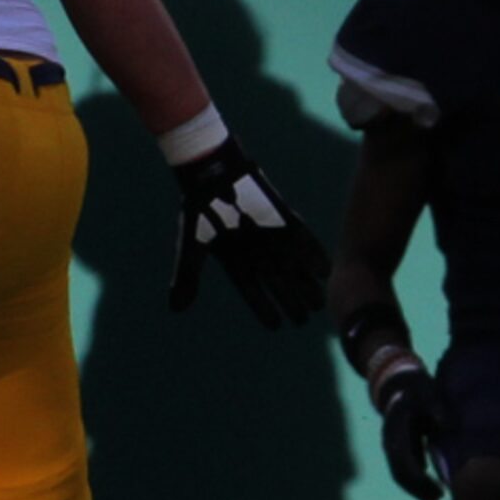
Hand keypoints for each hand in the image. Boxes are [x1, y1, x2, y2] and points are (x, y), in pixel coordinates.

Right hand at [168, 138, 330, 327]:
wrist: (214, 173)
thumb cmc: (200, 209)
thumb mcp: (191, 246)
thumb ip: (188, 276)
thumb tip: (175, 309)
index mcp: (235, 260)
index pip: (252, 291)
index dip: (264, 308)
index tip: (276, 326)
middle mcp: (257, 252)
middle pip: (277, 283)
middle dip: (290, 301)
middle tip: (303, 320)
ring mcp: (272, 236)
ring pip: (293, 265)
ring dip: (306, 284)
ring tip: (318, 303)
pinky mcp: (284, 218)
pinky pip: (303, 239)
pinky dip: (313, 253)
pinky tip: (324, 270)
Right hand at [368, 356, 448, 499]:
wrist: (399, 381)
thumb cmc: (415, 384)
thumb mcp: (426, 388)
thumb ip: (434, 403)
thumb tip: (442, 422)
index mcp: (394, 429)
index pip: (403, 460)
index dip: (417, 478)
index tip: (434, 488)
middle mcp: (390, 441)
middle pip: (401, 473)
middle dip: (418, 490)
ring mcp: (394, 446)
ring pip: (403, 475)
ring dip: (418, 490)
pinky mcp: (402, 448)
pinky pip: (408, 470)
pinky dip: (420, 482)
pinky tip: (435, 490)